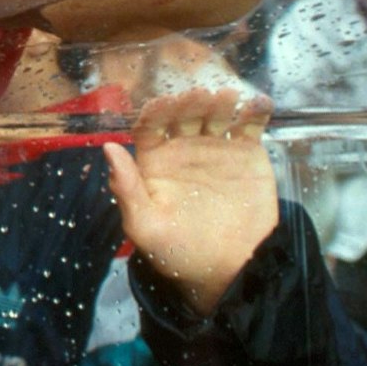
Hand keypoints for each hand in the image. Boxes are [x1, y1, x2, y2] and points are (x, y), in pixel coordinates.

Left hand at [104, 88, 277, 315]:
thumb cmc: (177, 251)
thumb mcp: (145, 225)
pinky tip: (258, 103)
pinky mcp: (247, 154)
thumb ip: (126, 188)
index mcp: (153, 160)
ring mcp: (215, 147)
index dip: (156, 114)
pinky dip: (255, 113)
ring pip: (216, 116)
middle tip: (199, 95)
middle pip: (183, 116)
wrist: (228, 270)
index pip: (150, 127)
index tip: (163, 103)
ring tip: (226, 97)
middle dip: (189, 104)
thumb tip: (108, 147)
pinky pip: (250, 127)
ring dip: (220, 103)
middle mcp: (182, 147)